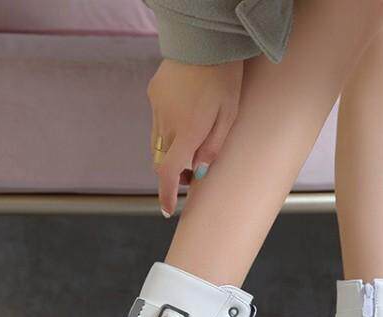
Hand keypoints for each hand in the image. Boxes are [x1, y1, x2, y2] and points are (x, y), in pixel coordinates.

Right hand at [147, 59, 242, 216]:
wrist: (205, 40)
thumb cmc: (225, 80)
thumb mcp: (228, 118)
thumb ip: (212, 148)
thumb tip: (197, 173)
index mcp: (187, 132)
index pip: (168, 173)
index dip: (166, 194)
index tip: (167, 209)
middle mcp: (167, 123)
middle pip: (163, 161)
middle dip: (174, 173)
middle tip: (191, 175)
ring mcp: (157, 108)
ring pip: (158, 143)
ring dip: (171, 151)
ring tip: (191, 144)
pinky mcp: (153, 94)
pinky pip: (157, 121)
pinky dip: (169, 129)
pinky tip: (186, 114)